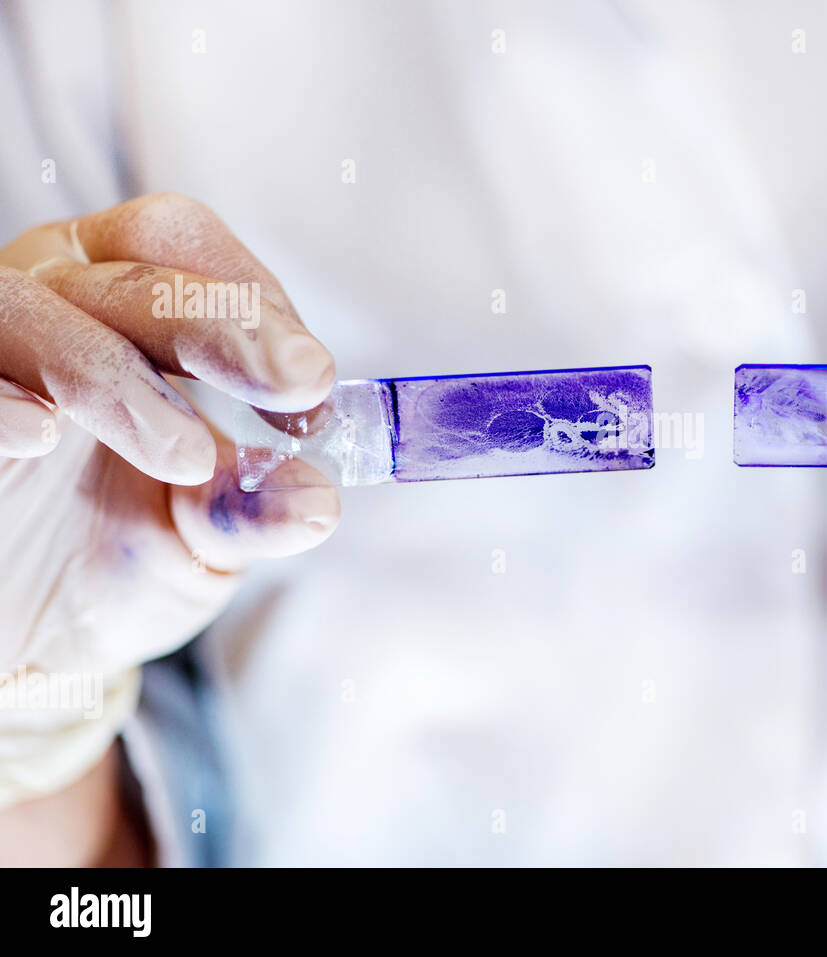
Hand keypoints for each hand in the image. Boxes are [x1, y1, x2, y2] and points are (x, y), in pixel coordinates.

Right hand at [0, 193, 339, 807]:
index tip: (312, 384)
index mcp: (121, 307)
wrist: (17, 634)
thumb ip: (253, 513)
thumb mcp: (199, 542)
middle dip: (223, 323)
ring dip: (117, 377)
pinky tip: (40, 435)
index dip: (255, 302)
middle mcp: (47, 306)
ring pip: (29, 309)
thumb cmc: (106, 560)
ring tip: (186, 456)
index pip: (183, 247)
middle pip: (127, 273)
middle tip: (298, 380)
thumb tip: (318, 502)